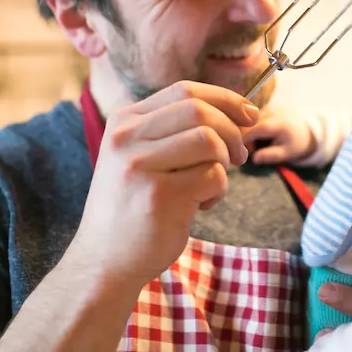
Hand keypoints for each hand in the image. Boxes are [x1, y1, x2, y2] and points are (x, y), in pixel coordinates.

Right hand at [67, 81, 259, 290]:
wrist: (103, 262)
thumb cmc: (132, 208)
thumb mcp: (139, 157)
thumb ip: (173, 132)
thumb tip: (237, 112)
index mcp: (124, 122)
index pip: (185, 90)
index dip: (225, 99)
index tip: (249, 115)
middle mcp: (127, 138)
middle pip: (200, 110)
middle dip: (232, 130)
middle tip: (238, 157)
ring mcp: (141, 166)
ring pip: (209, 141)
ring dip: (224, 163)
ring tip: (211, 185)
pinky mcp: (160, 196)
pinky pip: (213, 176)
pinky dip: (218, 191)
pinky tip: (200, 205)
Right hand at [242, 105, 315, 163]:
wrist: (305, 130)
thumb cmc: (295, 144)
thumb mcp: (286, 153)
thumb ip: (271, 155)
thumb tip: (255, 159)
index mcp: (280, 123)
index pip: (256, 128)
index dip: (245, 139)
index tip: (241, 151)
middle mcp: (273, 111)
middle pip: (249, 124)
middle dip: (245, 138)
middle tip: (251, 152)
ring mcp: (268, 107)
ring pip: (248, 121)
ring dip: (248, 134)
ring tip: (257, 144)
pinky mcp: (265, 107)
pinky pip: (251, 118)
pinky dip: (251, 128)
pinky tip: (259, 136)